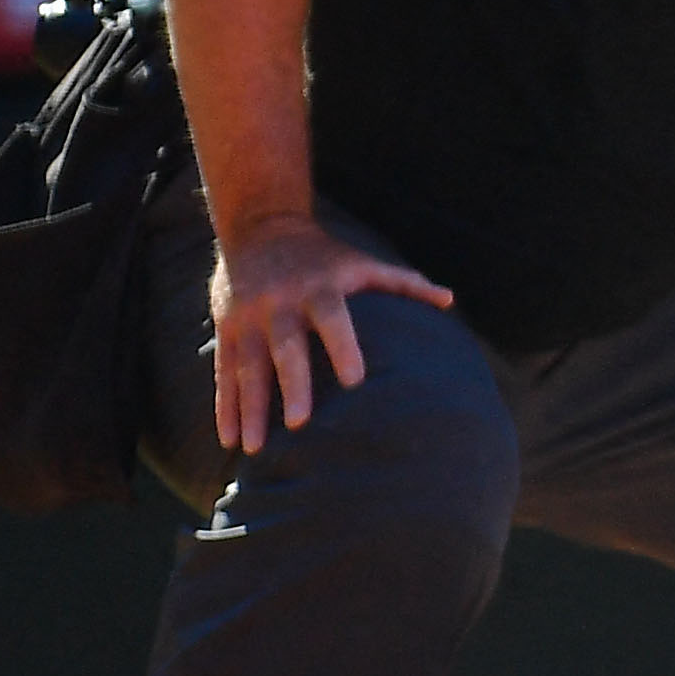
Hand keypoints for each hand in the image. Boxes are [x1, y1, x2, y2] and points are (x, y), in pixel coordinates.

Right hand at [208, 211, 453, 452]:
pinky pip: (224, 372)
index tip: (355, 380)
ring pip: (247, 368)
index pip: (333, 318)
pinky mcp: (227, 330)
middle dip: (292, 385)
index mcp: (320, 288)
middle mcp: (281, 304)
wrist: (260, 227)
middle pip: (285, 348)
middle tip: (301, 423)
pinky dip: (226, 406)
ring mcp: (249, 318)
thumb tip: (450, 301)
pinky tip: (229, 438)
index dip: (344, 346)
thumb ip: (403, 282)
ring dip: (250, 409)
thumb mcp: (361, 262)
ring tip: (253, 448)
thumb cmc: (324, 255)